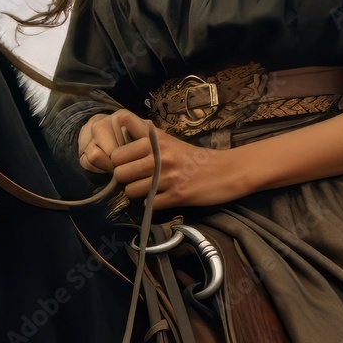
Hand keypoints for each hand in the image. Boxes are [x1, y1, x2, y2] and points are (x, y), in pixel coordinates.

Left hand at [78, 108, 235, 208]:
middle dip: (125, 178)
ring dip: (136, 193)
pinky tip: (161, 197)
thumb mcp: (169, 141)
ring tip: (148, 189)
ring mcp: (167, 176)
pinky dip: (152, 204)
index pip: (117, 150)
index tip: (124, 161)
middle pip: (119, 171)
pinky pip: (149, 204)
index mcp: (156, 139)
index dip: (117, 158)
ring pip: (130, 190)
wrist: (225, 171)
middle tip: (136, 179)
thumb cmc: (193, 157)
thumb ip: (145, 138)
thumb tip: (118, 138)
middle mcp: (160, 155)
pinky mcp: (176, 195)